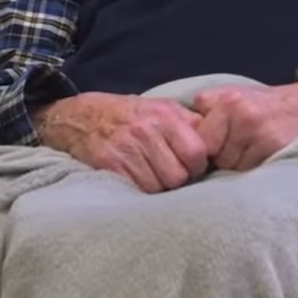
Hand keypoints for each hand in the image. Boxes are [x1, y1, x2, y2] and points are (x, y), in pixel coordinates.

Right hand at [32, 92, 209, 191]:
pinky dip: (140, 191)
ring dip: (158, 188)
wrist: (79, 117)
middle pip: (179, 176)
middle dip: (178, 180)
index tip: (191, 167)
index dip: (197, 166)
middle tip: (169, 175)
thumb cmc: (127, 114)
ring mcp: (127, 149)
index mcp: (164, 115)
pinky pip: (138, 190)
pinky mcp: (111, 166)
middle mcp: (146, 131)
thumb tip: (218, 142)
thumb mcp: (159, 106)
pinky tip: (136, 180)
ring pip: (159, 187)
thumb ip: (188, 122)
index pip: (197, 153)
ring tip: (151, 176)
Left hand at [192, 73, 297, 172]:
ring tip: (253, 154)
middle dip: (222, 159)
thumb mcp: (236, 94)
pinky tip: (263, 160)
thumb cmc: (270, 106)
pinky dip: (254, 171)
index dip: (205, 150)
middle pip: (215, 156)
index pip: (199, 140)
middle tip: (238, 151)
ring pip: (232, 168)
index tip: (213, 151)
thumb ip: (208, 107)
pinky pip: (251, 172)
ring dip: (238, 167)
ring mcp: (259, 134)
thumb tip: (179, 129)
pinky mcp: (275, 150)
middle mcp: (242, 116)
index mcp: (228, 102)